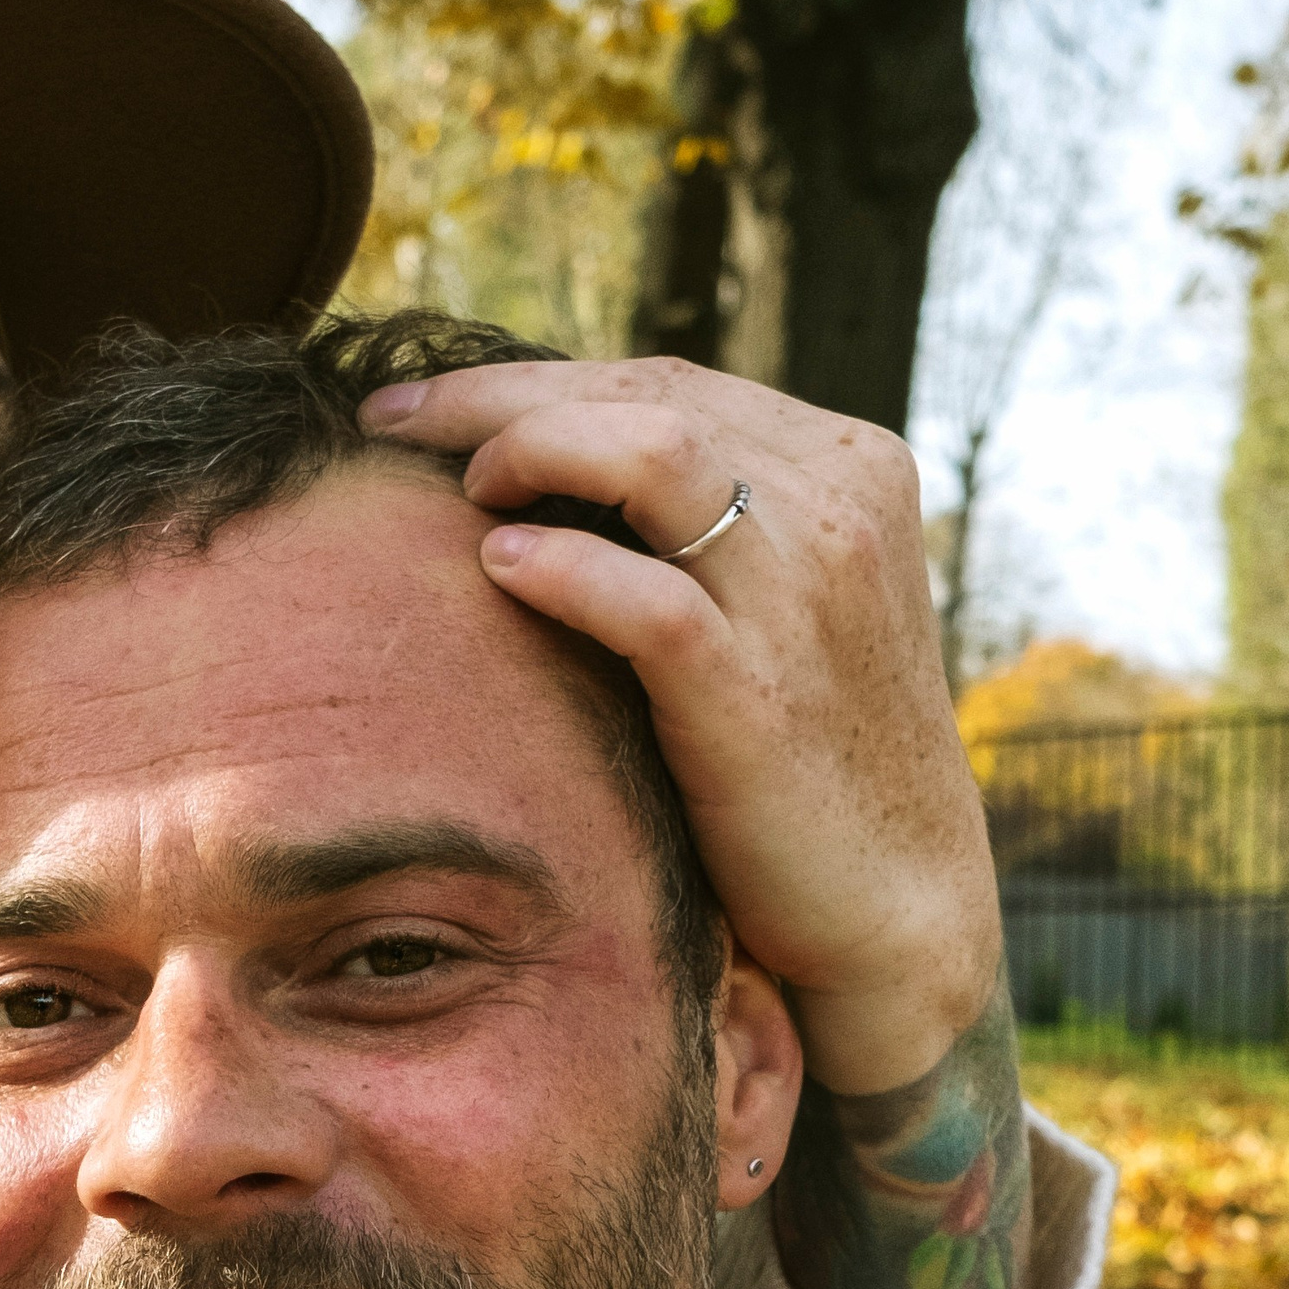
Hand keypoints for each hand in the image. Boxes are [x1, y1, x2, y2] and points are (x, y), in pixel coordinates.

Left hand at [361, 356, 996, 1097]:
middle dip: (499, 396)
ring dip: (531, 452)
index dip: (532, 380)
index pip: (663, 383)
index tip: (426, 401)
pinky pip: (647, 599)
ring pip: (651, 458)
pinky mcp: (761, 695)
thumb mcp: (779, 608)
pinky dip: (562, 570)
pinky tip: (497, 566)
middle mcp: (836, 509)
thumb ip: (704, 532)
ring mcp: (806, 596)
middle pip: (645, 398)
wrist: (898, 908)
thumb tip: (551, 476)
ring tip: (455, 489)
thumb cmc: (808, 761)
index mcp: (846, 469)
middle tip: (391, 415)